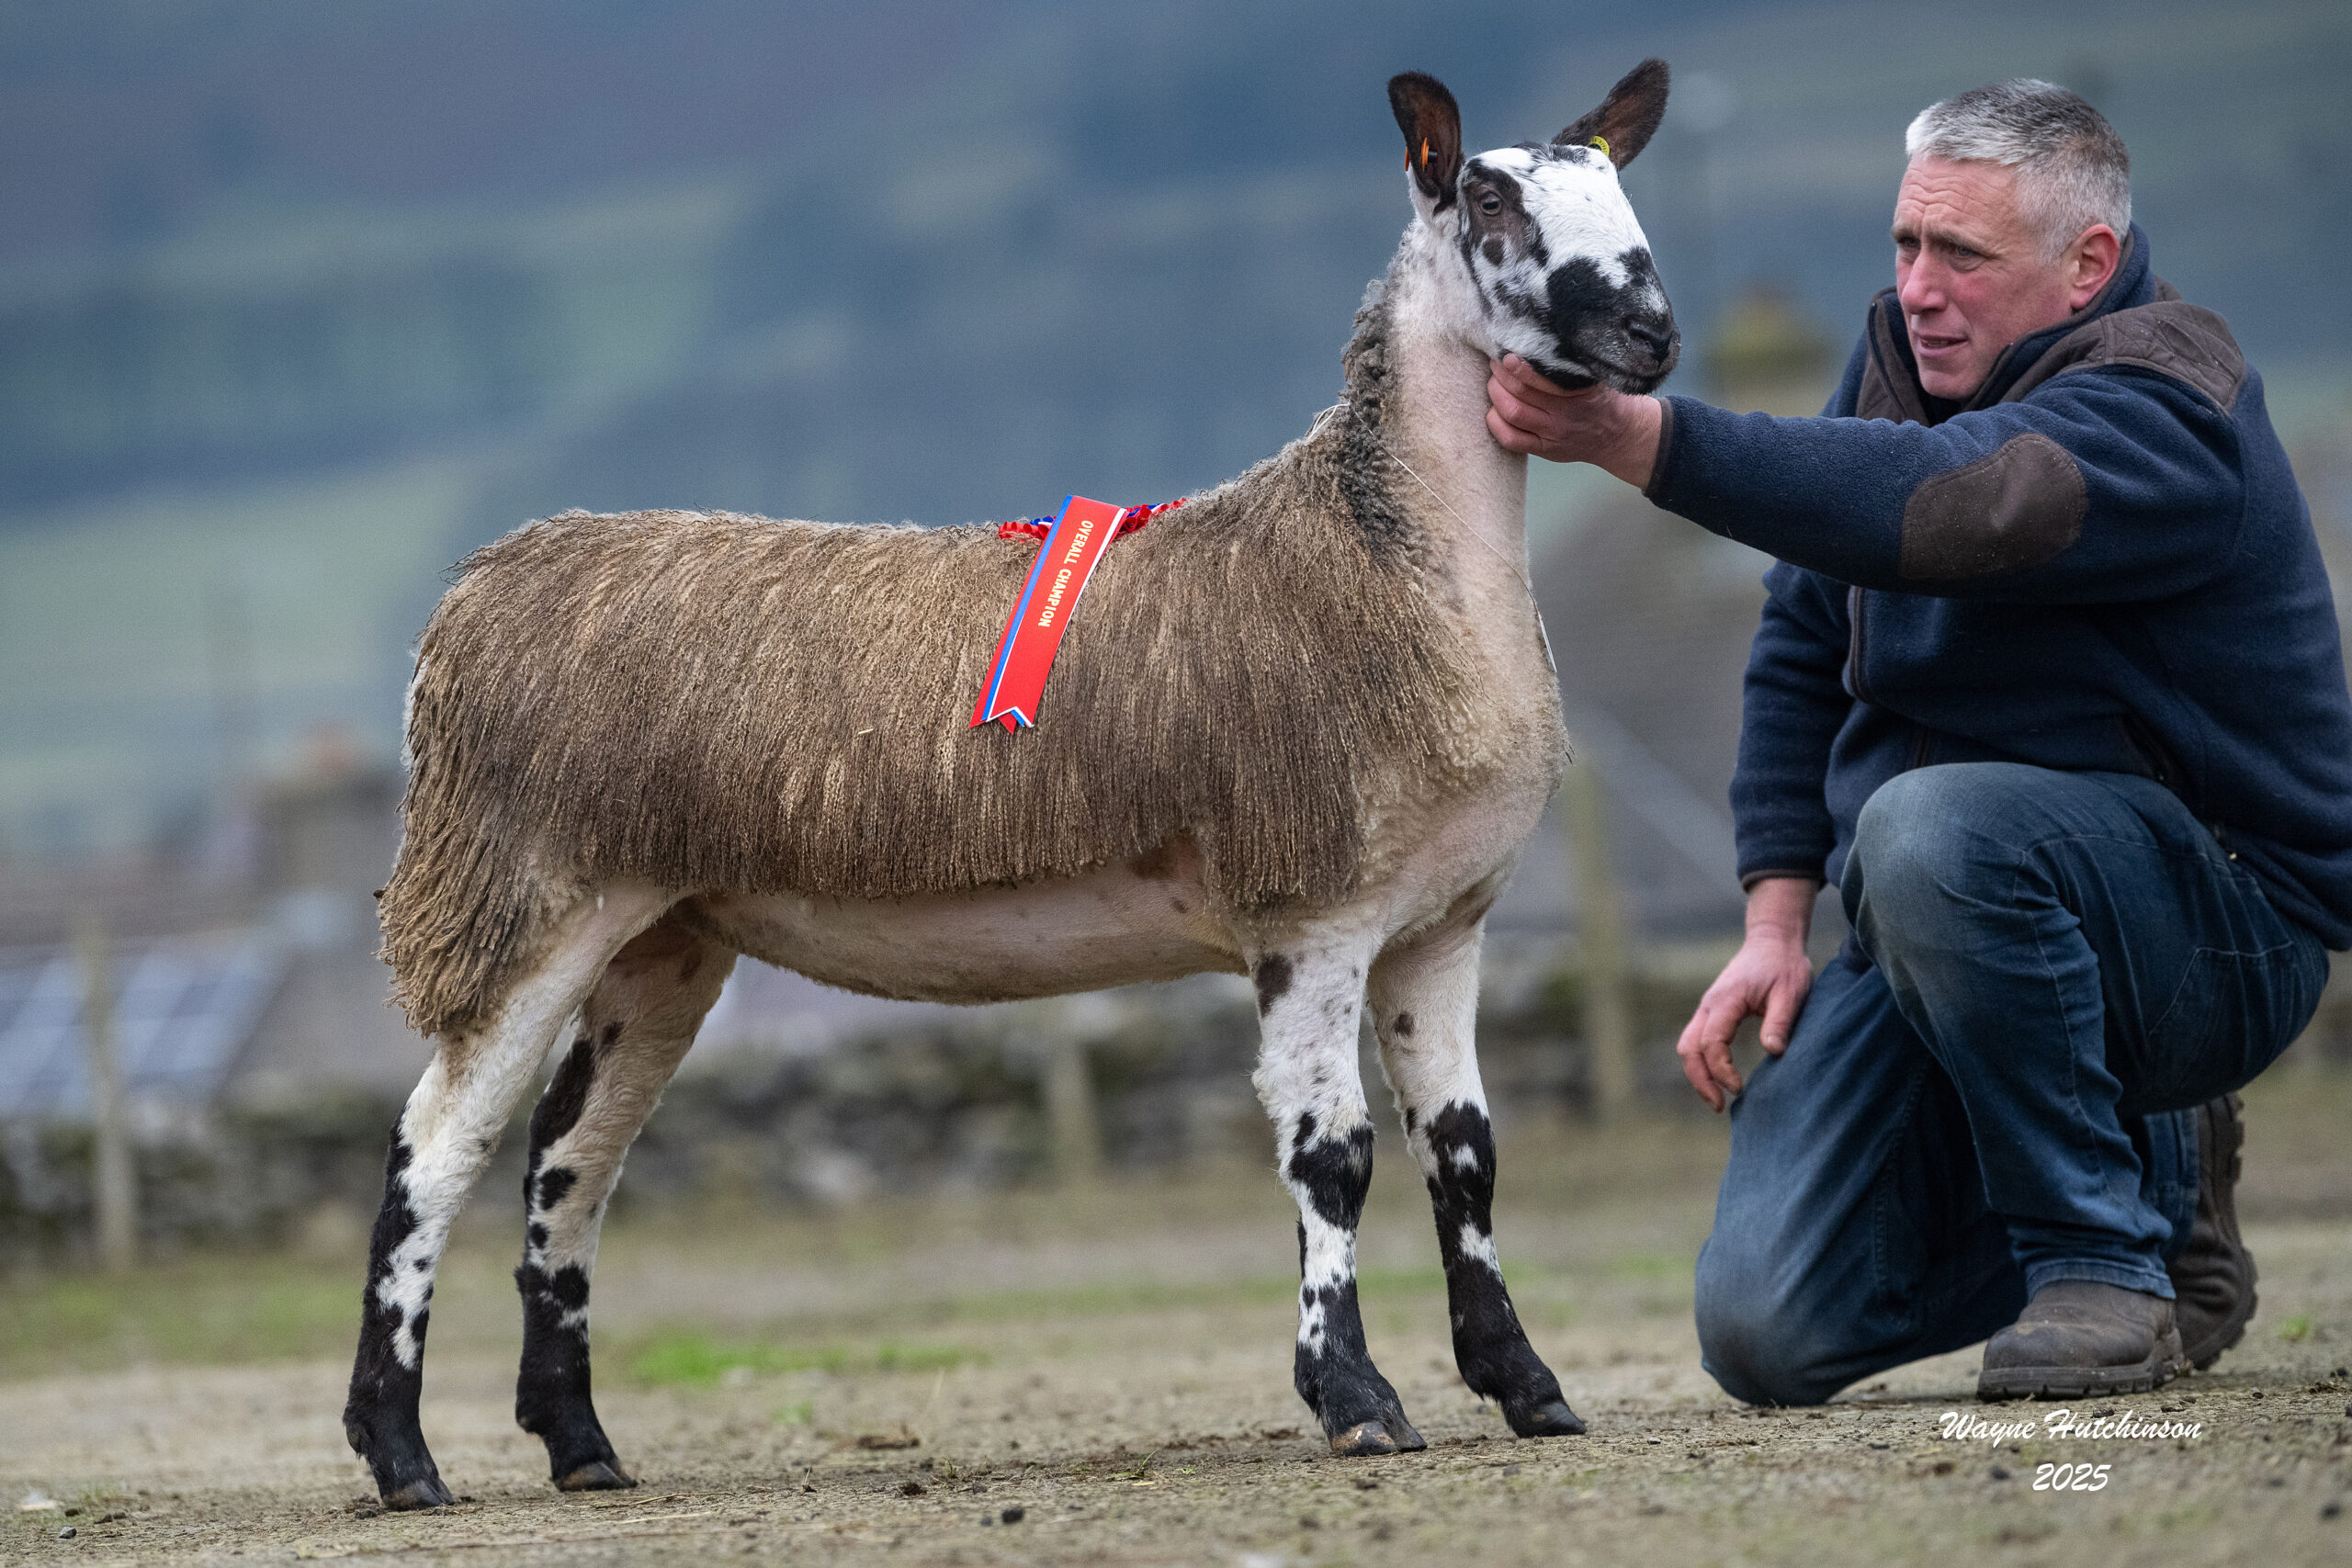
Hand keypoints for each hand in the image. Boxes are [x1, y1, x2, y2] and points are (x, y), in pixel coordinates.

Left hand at [1484, 354, 1663, 486]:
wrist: (1618, 435)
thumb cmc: (1602, 398)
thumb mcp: (1595, 376)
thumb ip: (1571, 363)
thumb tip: (1540, 339)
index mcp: (1579, 392)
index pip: (1542, 377)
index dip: (1518, 365)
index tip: (1508, 353)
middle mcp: (1564, 414)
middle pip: (1520, 392)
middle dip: (1500, 374)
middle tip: (1496, 363)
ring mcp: (1552, 434)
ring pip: (1511, 413)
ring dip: (1495, 394)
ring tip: (1494, 382)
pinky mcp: (1543, 450)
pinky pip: (1510, 439)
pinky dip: (1495, 422)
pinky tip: (1494, 410)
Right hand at [1676, 877, 1819, 1111]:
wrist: (1772, 940)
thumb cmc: (1784, 965)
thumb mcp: (1791, 991)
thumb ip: (1780, 1021)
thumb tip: (1773, 1051)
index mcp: (1725, 1000)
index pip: (1711, 1043)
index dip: (1721, 1070)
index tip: (1739, 1088)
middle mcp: (1709, 1005)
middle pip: (1688, 1049)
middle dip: (1700, 1080)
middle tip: (1719, 1106)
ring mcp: (1707, 1008)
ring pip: (1687, 1046)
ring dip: (1698, 1074)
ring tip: (1716, 1099)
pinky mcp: (1713, 1012)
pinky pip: (1697, 1041)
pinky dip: (1702, 1063)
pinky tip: (1718, 1078)